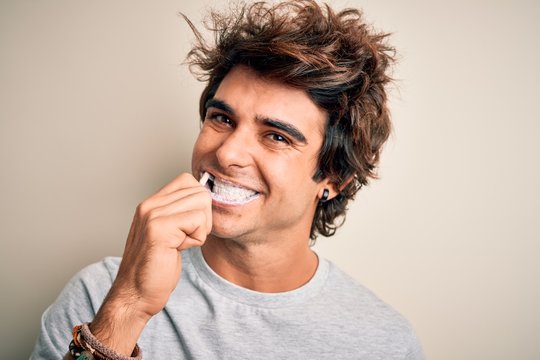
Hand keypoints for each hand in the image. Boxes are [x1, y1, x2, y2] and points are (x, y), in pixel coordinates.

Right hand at [89, 173, 211, 353]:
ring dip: (201, 228)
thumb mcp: (169, 234)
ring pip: (202, 203)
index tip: (189, 227)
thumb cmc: (155, 269)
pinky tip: (179, 249)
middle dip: (204, 218)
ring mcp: (152, 215)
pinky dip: (197, 238)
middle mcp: (150, 205)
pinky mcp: (159, 229)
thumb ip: (180, 214)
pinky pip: (198, 221)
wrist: (136, 295)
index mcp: (151, 204)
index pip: (188, 181)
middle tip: (186, 238)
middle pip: (199, 191)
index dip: (199, 204)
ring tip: (181, 244)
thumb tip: (206, 199)